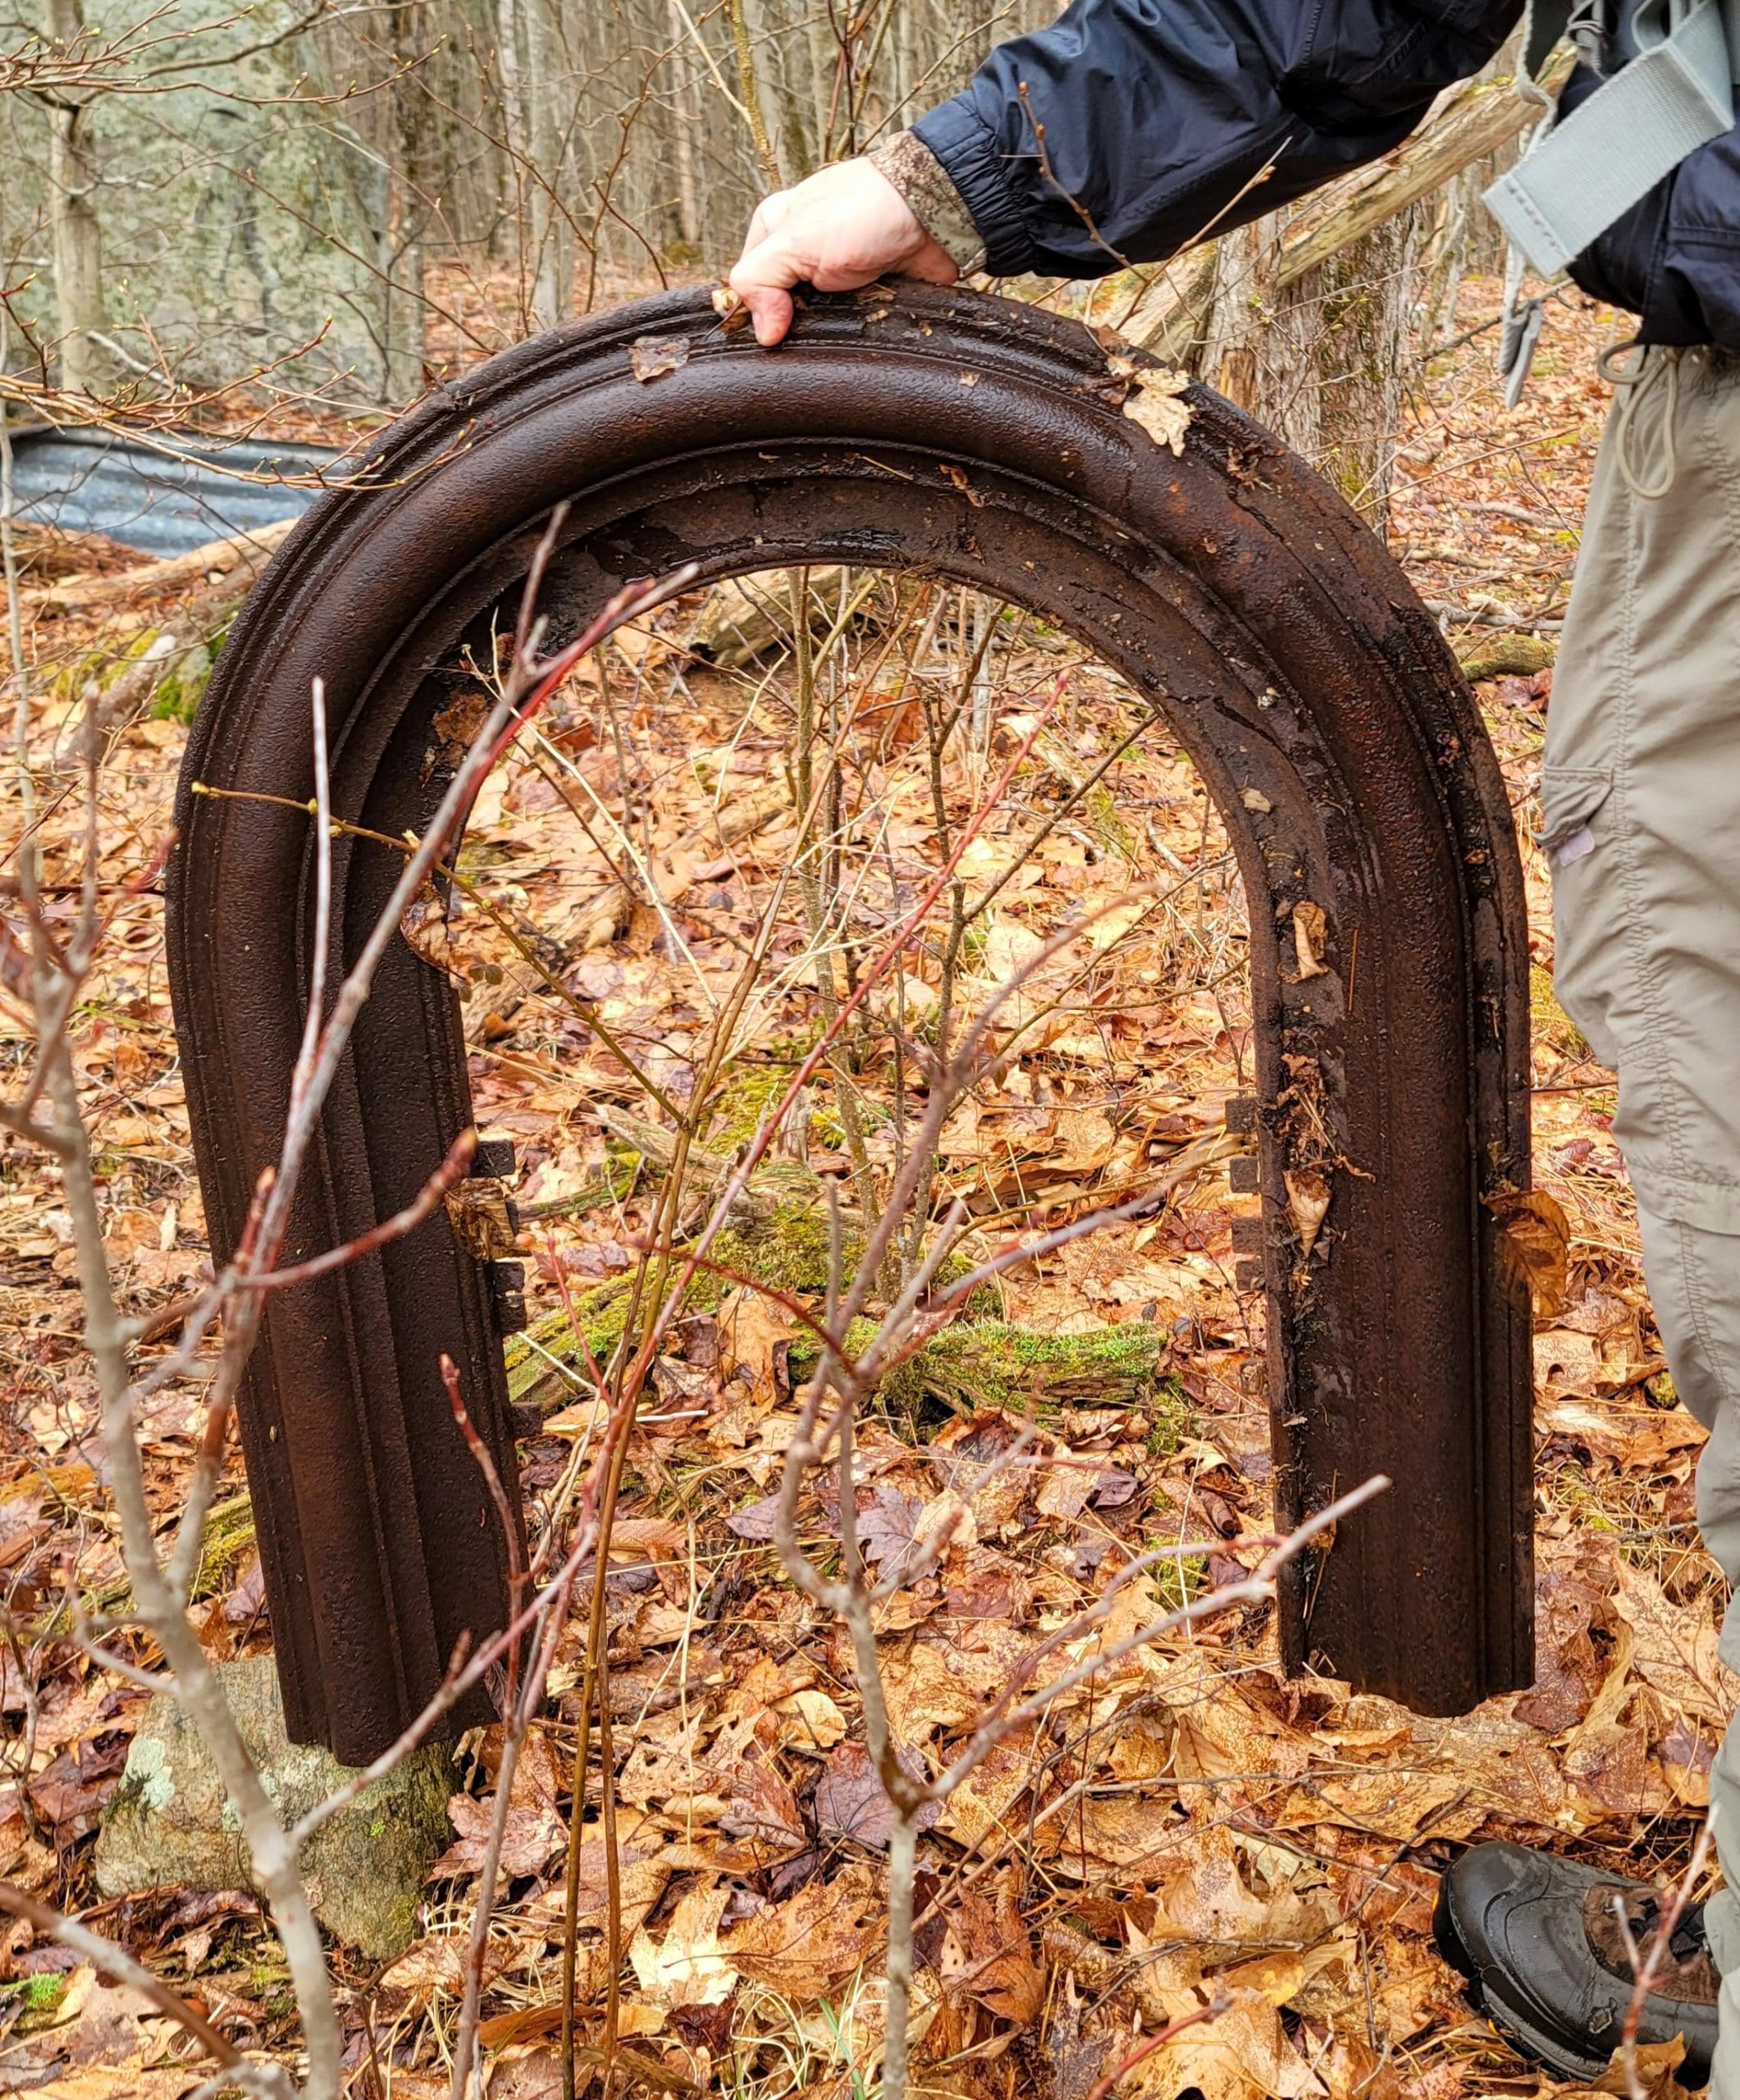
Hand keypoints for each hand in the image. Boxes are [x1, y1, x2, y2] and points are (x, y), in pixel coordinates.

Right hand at [729, 158, 958, 346]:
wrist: (934, 213)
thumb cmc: (864, 210)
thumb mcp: (793, 241)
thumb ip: (759, 280)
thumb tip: (763, 333)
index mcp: (775, 230)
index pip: (749, 283)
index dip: (758, 310)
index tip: (776, 325)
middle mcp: (803, 252)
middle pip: (783, 307)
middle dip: (796, 324)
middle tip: (813, 323)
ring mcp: (837, 275)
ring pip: (818, 322)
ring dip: (830, 331)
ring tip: (845, 326)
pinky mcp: (869, 294)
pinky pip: (854, 327)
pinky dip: (860, 332)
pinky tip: (866, 329)